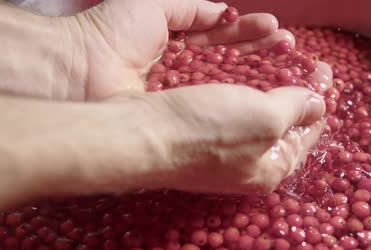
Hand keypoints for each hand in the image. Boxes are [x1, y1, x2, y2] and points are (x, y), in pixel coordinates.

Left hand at [63, 0, 295, 99]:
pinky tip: (264, 91)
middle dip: (261, 53)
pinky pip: (211, 107)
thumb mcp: (154, 7)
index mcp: (175, 44)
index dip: (248, 33)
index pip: (221, 37)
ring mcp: (180, 97)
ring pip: (226, 84)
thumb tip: (223, 11)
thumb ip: (191, 8)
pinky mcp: (176, 117)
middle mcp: (182, 72)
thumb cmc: (111, 33)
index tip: (275, 28)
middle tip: (291, 48)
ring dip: (257, 74)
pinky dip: (238, 99)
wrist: (80, 70)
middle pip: (229, 62)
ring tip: (287, 62)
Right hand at [66, 84, 325, 194]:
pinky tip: (242, 75)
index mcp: (269, 169)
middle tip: (305, 64)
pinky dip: (242, 91)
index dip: (320, 100)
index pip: (307, 134)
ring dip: (270, 88)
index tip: (325, 70)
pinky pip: (230, 111)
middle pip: (281, 127)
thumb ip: (296, 108)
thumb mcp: (264, 117)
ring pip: (254, 117)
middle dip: (297, 94)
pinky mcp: (197, 135)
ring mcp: (219, 153)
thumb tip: (318, 103)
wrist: (142, 134)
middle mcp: (246, 166)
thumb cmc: (206, 130)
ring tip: (278, 62)